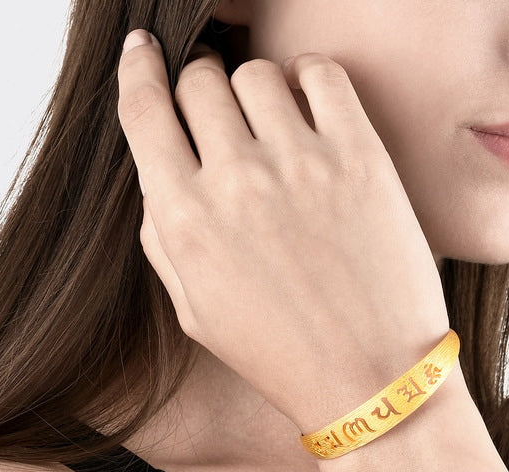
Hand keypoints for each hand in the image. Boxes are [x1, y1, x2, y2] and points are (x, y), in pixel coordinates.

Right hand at [116, 31, 450, 433]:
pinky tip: (311, 111)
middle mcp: (235, 182)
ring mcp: (299, 164)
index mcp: (185, 221)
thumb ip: (165, 238)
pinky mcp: (360, 157)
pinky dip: (308, 79)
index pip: (142, 109)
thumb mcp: (197, 313)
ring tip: (273, 128)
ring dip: (255, 91)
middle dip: (201, 92)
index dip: (137, 69)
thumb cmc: (283, 357)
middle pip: (198, 82)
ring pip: (254, 73)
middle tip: (224, 122)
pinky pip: (321, 73)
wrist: (371, 383)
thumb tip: (159, 175)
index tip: (143, 51)